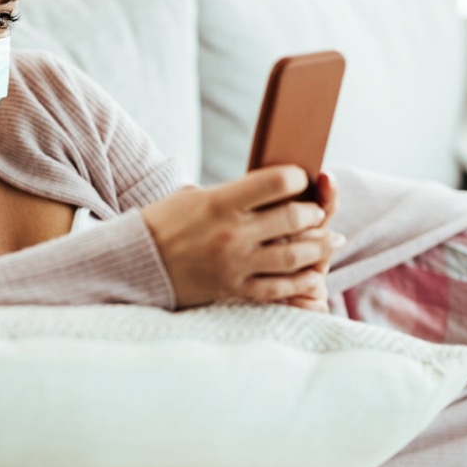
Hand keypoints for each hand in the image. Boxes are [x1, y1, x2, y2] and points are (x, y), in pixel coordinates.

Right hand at [140, 166, 344, 309]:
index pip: (277, 182)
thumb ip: (236, 193)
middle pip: (294, 219)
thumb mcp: (195, 195)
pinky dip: (301, 282)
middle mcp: (231, 233)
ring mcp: (234, 264)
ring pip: (294, 256)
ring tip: (331, 241)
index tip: (301, 178)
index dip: (298, 177)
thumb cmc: (166, 222)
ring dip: (319, 247)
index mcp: (220, 202)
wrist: (135, 263)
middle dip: (315, 213)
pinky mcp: (233, 289)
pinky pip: (279, 289)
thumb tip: (278, 189)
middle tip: (319, 212)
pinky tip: (313, 275)